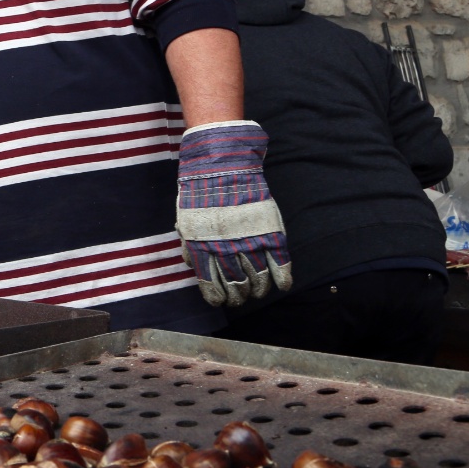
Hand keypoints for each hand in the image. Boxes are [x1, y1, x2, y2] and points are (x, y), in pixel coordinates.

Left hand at [175, 121, 292, 306]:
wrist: (223, 165)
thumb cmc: (199, 191)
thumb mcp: (186, 219)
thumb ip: (190, 243)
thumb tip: (191, 264)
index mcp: (203, 248)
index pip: (210, 284)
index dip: (217, 297)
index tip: (220, 302)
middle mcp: (227, 250)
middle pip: (236, 285)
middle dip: (238, 296)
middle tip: (239, 299)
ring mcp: (250, 241)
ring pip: (257, 278)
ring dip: (258, 290)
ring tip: (257, 293)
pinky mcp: (269, 231)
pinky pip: (279, 262)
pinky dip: (282, 277)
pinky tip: (282, 285)